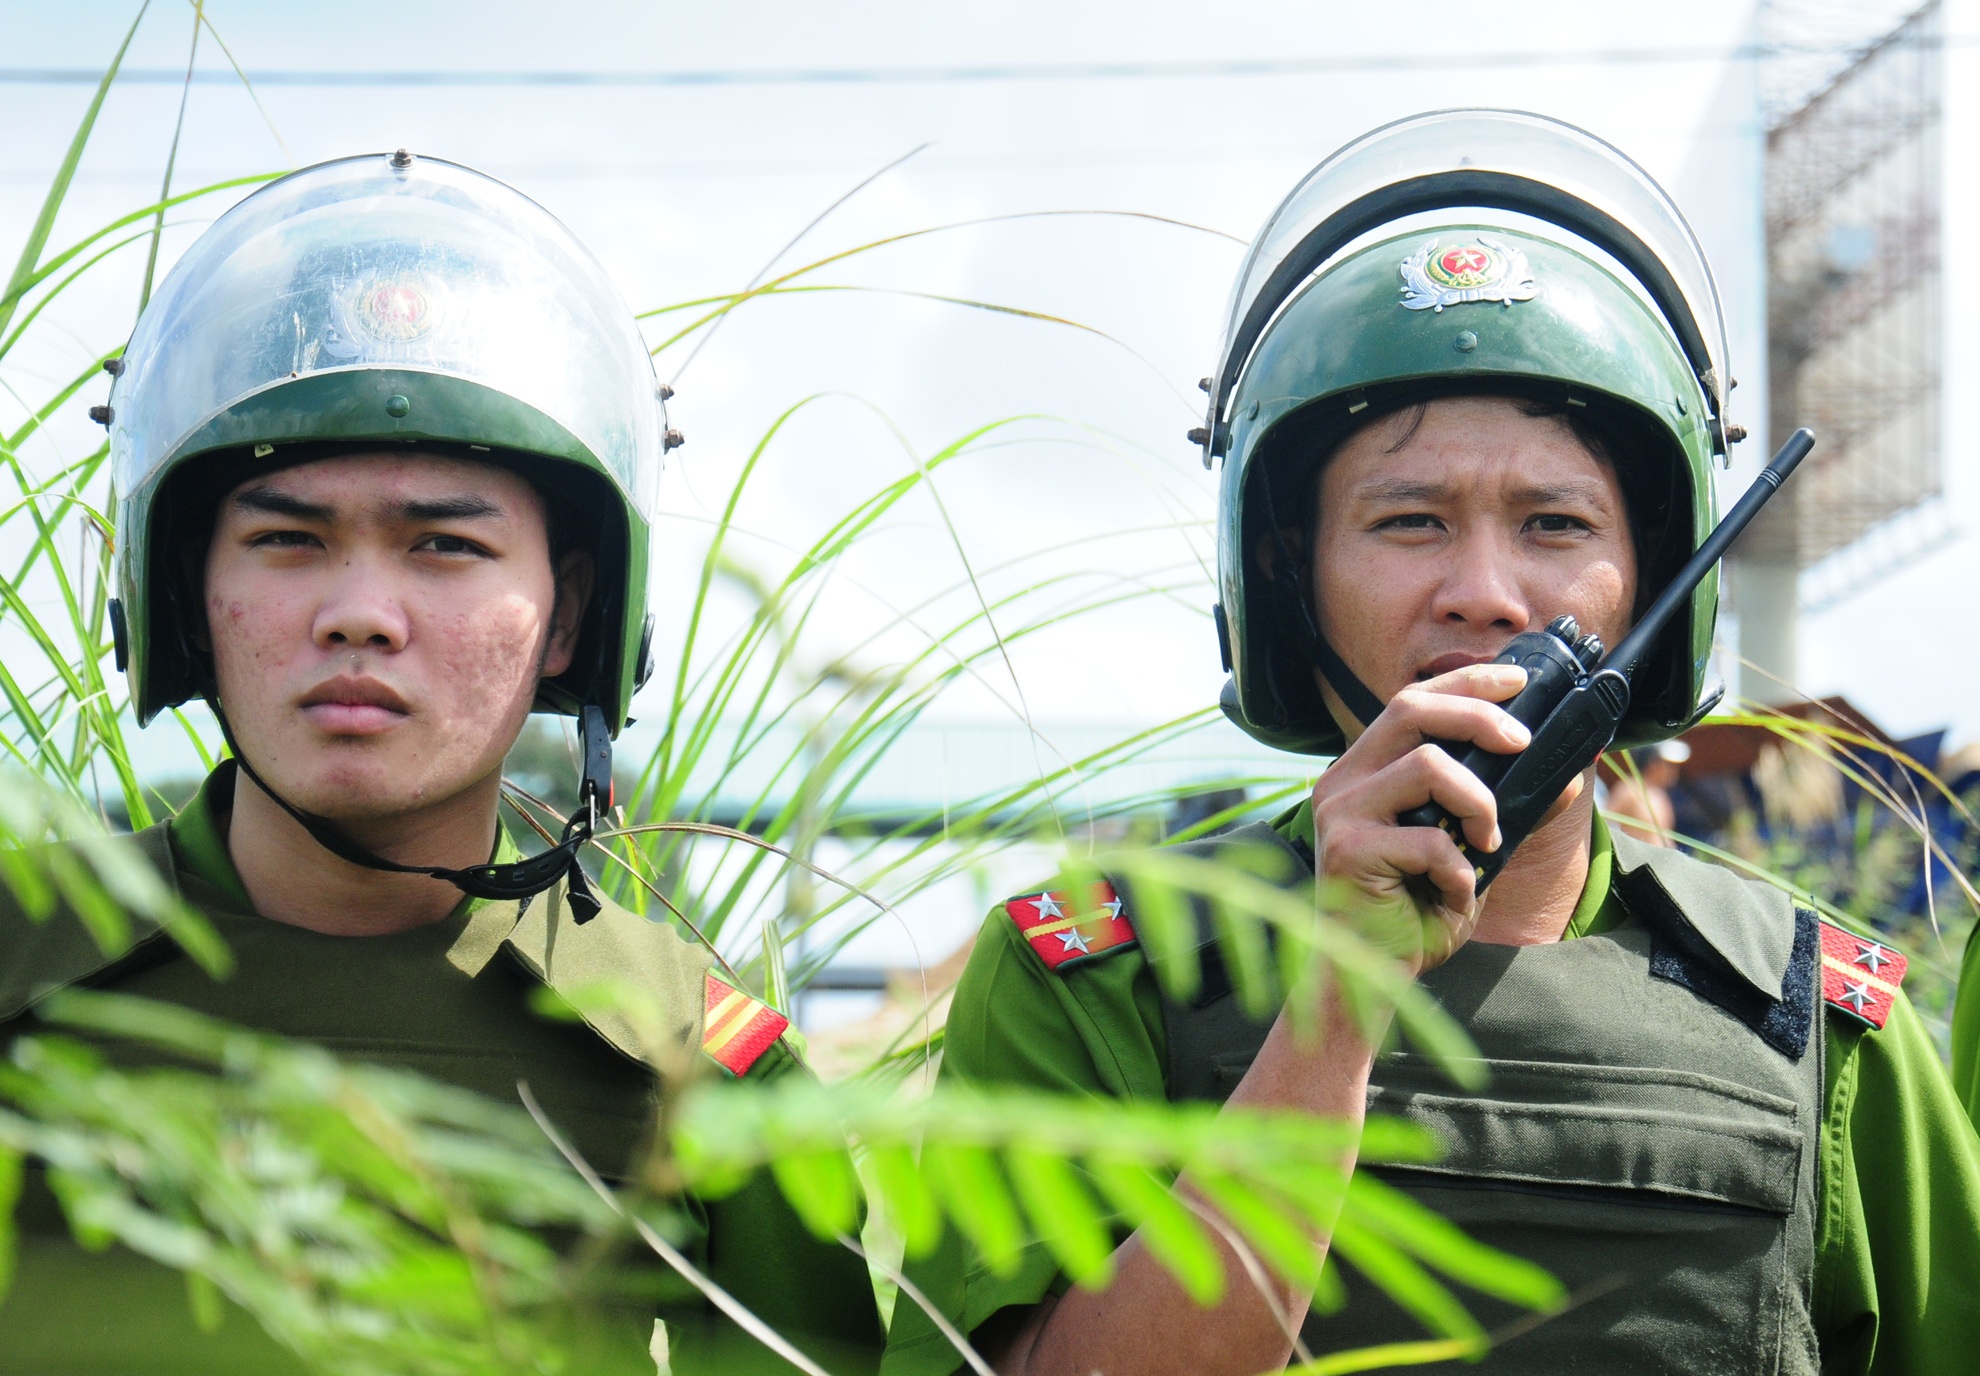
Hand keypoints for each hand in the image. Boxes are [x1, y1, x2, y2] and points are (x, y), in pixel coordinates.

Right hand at [1310, 663, 1530, 974]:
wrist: (1366, 979)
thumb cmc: (1412, 914)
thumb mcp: (1469, 852)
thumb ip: (1500, 810)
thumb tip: (1565, 774)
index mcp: (1366, 771)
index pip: (1413, 702)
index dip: (1467, 682)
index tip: (1518, 682)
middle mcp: (1344, 780)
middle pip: (1413, 709)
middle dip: (1479, 716)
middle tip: (1522, 743)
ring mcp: (1340, 811)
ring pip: (1428, 766)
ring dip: (1480, 803)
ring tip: (1487, 842)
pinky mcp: (1348, 849)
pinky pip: (1429, 840)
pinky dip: (1460, 870)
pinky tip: (1452, 895)